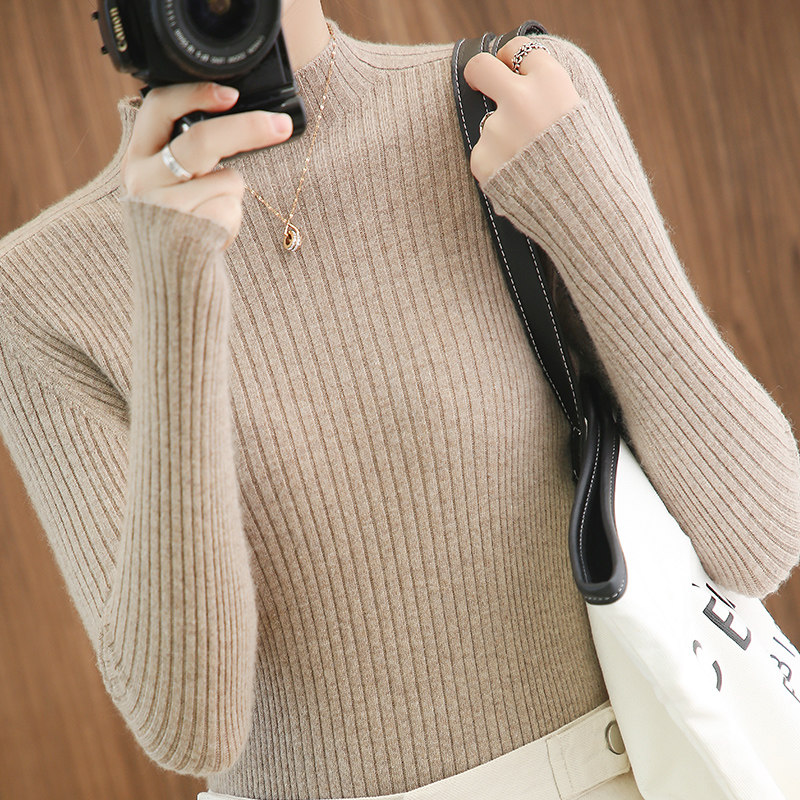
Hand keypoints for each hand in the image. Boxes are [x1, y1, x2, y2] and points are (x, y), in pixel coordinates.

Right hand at [120, 82, 293, 248]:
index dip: (195, 94)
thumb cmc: (180, 234)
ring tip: (211, 219)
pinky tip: (213, 238)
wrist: (172, 290)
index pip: (158, 107)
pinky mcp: (187, 234)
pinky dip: (233, 223)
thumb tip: (235, 121)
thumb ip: (186, 156)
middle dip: (247, 129)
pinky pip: (231, 210)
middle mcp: (141, 181)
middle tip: (281, 126)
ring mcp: (163, 208)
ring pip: (226, 179)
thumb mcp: (169, 188)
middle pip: (202, 140)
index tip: (231, 94)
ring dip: (232, 198)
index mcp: (136, 160)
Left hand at [463, 37, 580, 184]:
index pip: (518, 51)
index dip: (512, 61)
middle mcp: (520, 100)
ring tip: (529, 165)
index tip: (509, 69)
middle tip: (481, 84)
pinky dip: (498, 166)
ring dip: (503, 139)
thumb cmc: (588, 163)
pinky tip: (519, 179)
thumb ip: (546, 93)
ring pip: (489, 124)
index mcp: (550, 81)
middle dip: (479, 75)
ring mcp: (497, 130)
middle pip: (480, 68)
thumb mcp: (578, 113)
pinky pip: (485, 155)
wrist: (584, 207)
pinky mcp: (483, 159)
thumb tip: (516, 79)